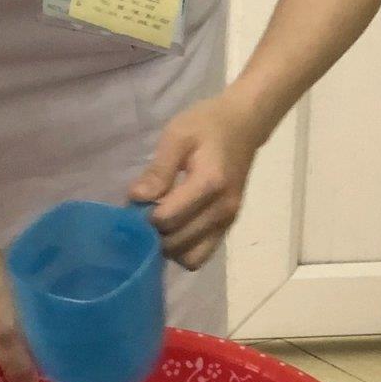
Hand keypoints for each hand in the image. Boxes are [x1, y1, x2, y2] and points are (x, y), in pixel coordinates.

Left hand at [129, 94, 264, 268]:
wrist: (244, 125)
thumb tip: (136, 198)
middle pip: (177, 242)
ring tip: (157, 222)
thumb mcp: (177, 135)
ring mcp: (228, 222)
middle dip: (153, 233)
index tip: (136, 200)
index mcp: (210, 184)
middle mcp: (222, 209)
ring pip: (190, 257)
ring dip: (168, 246)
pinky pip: (202, 256)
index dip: (145, 215)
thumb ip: (158, 169)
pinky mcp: (228, 227)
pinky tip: (172, 229)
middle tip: (142, 212)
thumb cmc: (207, 125)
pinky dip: (183, 250)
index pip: (168, 218)